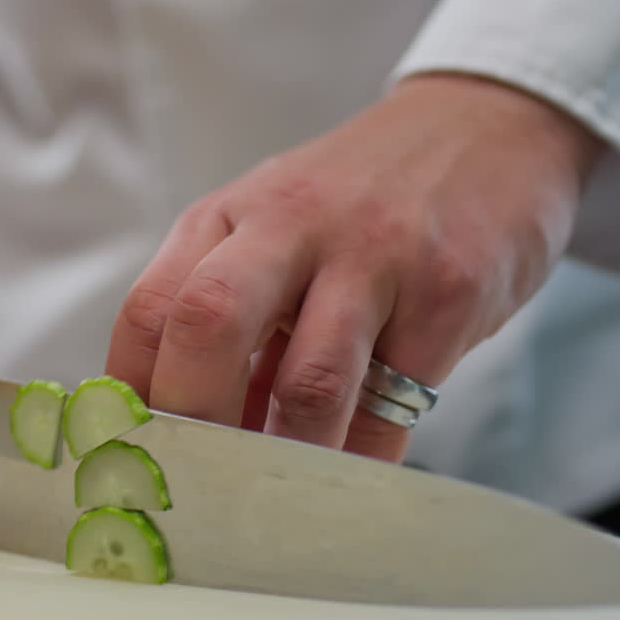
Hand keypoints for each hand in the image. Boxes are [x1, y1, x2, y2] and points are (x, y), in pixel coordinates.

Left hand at [106, 73, 601, 461]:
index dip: (132, 392)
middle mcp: (291, 225)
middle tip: (197, 481)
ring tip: (274, 493)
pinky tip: (346, 476)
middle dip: (192, 420)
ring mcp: (374, 254)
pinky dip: (363, 457)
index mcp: (227, 216)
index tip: (135, 450)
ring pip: (309, 381)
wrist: (487, 126)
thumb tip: (183, 427)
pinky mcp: (449, 291)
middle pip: (209, 326)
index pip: (149, 308)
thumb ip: (229, 314)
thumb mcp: (271, 229)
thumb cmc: (356, 198)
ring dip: (286, 456)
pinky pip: (395, 403)